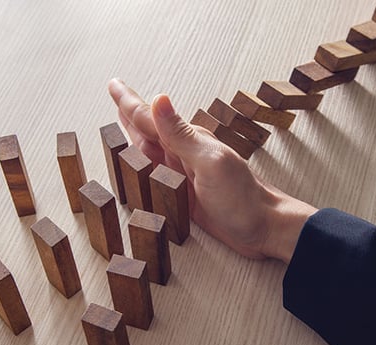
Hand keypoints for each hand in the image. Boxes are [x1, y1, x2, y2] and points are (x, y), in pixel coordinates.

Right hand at [107, 79, 316, 262]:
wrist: (262, 228)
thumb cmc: (242, 199)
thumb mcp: (210, 164)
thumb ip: (182, 135)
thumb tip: (160, 100)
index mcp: (188, 142)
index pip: (150, 117)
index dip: (129, 102)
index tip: (114, 84)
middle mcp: (182, 155)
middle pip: (146, 130)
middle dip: (127, 113)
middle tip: (113, 94)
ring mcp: (182, 174)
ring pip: (148, 151)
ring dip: (131, 136)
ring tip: (118, 122)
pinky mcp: (183, 194)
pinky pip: (154, 174)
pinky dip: (141, 166)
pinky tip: (139, 165)